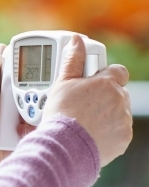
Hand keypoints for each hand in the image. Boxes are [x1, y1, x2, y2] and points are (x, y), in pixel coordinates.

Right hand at [43, 34, 131, 166]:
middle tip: (82, 103)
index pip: (118, 71)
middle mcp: (120, 99)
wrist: (65, 145)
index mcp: (107, 83)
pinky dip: (108, 131)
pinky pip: (119, 130)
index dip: (105, 75)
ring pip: (119, 111)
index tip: (92, 81)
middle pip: (118, 92)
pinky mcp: (124, 138)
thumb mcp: (61, 83)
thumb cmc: (61, 114)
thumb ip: (72, 60)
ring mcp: (124, 119)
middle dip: (104, 96)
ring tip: (84, 120)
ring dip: (106, 113)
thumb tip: (77, 41)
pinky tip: (90, 132)